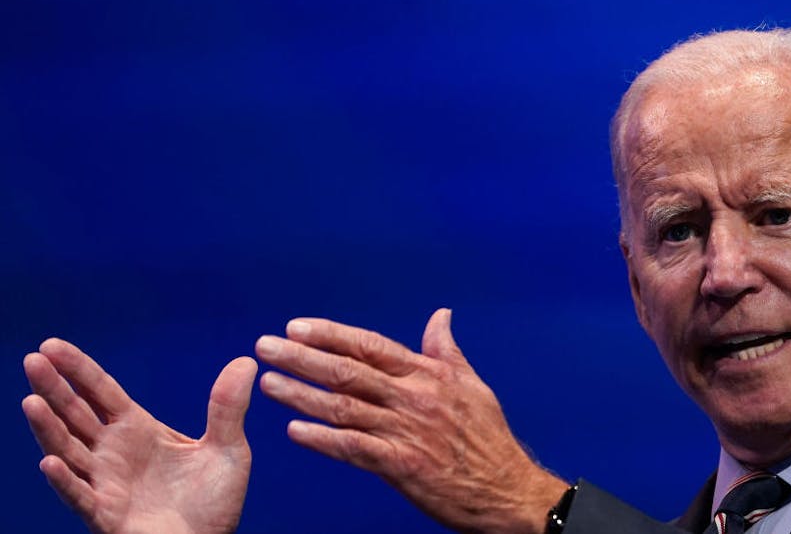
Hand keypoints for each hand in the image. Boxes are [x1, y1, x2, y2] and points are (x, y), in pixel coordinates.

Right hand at [22, 338, 257, 533]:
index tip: (52, 346)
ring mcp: (105, 484)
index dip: (78, 370)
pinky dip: (64, 480)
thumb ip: (228, 407)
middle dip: (54, 388)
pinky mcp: (107, 515)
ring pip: (68, 451)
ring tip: (31, 402)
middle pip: (75, 415)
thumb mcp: (228, 449)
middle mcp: (113, 453)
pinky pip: (80, 497)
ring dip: (48, 428)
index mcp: (137, 430)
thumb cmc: (214, 501)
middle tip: (32, 359)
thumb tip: (244, 361)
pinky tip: (48, 461)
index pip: (101, 393)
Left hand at [256, 308, 567, 533]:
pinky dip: (323, 440)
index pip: (370, 345)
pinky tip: (295, 431)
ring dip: (301, 395)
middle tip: (266, 347)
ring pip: (343, 407)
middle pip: (348, 371)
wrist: (508, 490)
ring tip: (268, 384)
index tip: (297, 327)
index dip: (331, 334)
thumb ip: (446, 350)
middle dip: (302, 357)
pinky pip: (354, 449)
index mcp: (428, 375)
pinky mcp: (402, 466)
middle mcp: (413, 398)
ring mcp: (406, 431)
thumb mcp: (473, 385)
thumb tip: (441, 315)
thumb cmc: (490, 439)